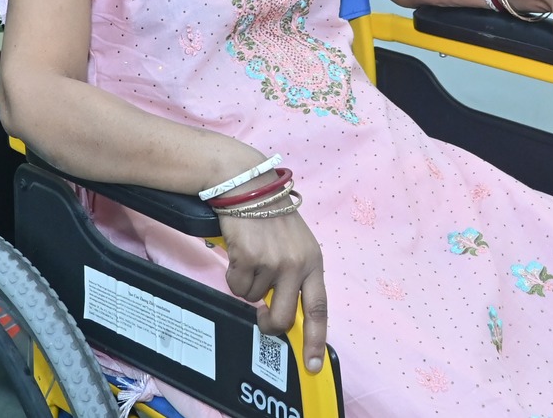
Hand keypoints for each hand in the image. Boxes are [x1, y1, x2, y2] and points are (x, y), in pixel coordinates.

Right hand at [217, 207, 328, 374]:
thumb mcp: (296, 244)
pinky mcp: (248, 258)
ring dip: (248, 284)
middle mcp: (296, 264)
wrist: (247, 187)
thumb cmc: (271, 217)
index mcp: (313, 261)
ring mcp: (272, 261)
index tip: (313, 364)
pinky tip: (239, 252)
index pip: (318, 308)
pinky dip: (233, 275)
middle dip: (270, 325)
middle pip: (284, 317)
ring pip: (253, 300)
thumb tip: (284, 312)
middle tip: (262, 319)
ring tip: (251, 257)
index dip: (316, 339)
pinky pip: (236, 287)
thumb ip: (296, 275)